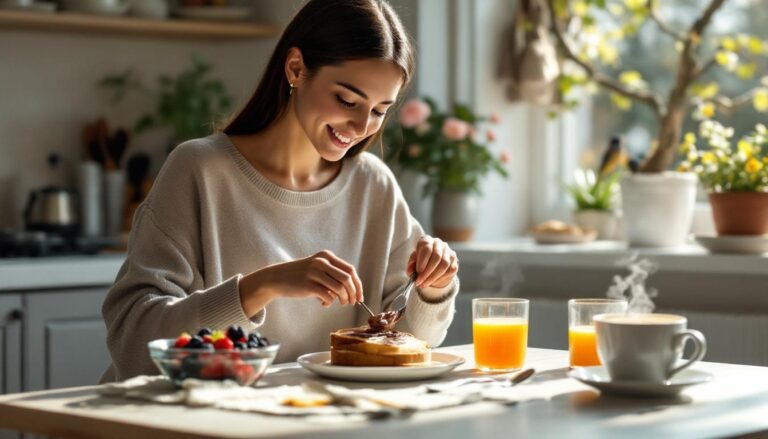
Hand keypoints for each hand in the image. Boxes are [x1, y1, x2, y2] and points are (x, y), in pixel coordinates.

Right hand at [240, 250, 362, 313]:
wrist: (277, 278)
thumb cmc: (301, 276)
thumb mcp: (317, 268)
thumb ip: (333, 275)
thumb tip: (353, 291)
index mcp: (326, 256)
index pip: (350, 270)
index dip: (358, 285)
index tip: (360, 296)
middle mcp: (322, 262)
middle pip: (347, 279)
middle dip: (353, 294)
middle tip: (352, 303)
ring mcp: (314, 272)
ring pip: (339, 289)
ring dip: (343, 299)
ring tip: (339, 303)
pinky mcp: (308, 284)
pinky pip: (328, 297)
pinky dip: (329, 302)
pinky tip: (323, 303)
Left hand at [406, 236, 457, 288]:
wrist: (433, 263)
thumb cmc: (421, 260)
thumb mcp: (414, 260)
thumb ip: (411, 264)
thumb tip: (410, 272)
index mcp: (427, 240)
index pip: (427, 248)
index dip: (422, 260)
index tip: (418, 271)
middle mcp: (438, 243)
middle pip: (436, 257)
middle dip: (427, 272)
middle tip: (420, 281)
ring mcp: (448, 251)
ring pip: (444, 264)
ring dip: (433, 277)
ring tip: (424, 284)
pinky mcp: (455, 261)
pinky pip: (449, 271)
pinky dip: (440, 278)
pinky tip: (433, 282)